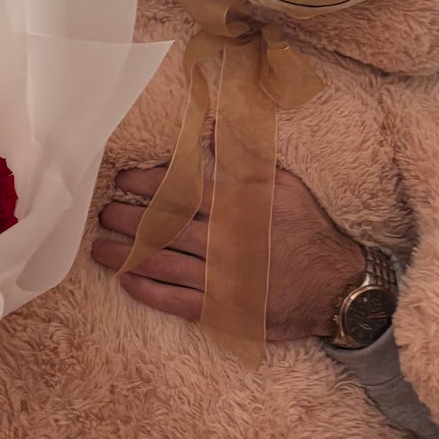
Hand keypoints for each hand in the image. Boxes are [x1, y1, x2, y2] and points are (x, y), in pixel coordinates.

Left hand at [92, 163, 365, 341]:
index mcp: (237, 206)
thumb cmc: (310, 230)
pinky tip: (127, 281)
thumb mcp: (284, 185)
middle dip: (127, 219)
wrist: (339, 287)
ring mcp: (223, 278)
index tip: (123, 181)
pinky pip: (178, 301)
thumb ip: (244, 158)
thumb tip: (210, 128)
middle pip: (163, 226)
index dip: (146, 184)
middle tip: (103, 213)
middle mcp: (225, 240)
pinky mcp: (225, 309)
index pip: (180, 190)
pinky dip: (149, 292)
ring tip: (99, 248)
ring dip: (126, 255)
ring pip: (163, 263)